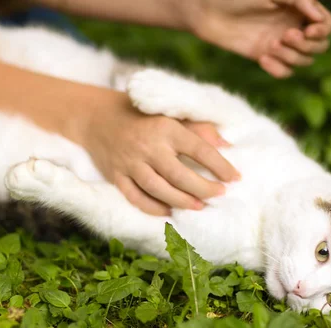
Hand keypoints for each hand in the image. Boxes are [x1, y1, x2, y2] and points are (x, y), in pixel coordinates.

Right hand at [81, 91, 239, 215]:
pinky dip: (153, 207)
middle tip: (219, 194)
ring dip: (182, 201)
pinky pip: (135, 197)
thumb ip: (198, 128)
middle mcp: (148, 146)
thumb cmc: (139, 114)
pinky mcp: (116, 175)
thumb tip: (226, 146)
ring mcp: (130, 163)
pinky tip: (168, 211)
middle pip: (180, 175)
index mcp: (165, 127)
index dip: (220, 166)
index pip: (199, 150)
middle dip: (203, 188)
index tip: (235, 178)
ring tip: (199, 206)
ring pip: (159, 189)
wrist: (95, 116)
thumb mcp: (168, 113)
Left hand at [181, 0, 330, 77]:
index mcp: (299, 9)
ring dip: (291, 56)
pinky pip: (284, 72)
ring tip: (271, 45)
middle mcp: (293, 27)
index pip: (327, 25)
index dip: (323, 30)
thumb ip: (297, 0)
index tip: (309, 29)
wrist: (209, 12)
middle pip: (319, 47)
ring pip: (303, 61)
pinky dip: (278, 69)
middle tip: (285, 35)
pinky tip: (262, 58)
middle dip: (306, 44)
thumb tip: (318, 17)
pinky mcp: (266, 57)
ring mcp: (280, 44)